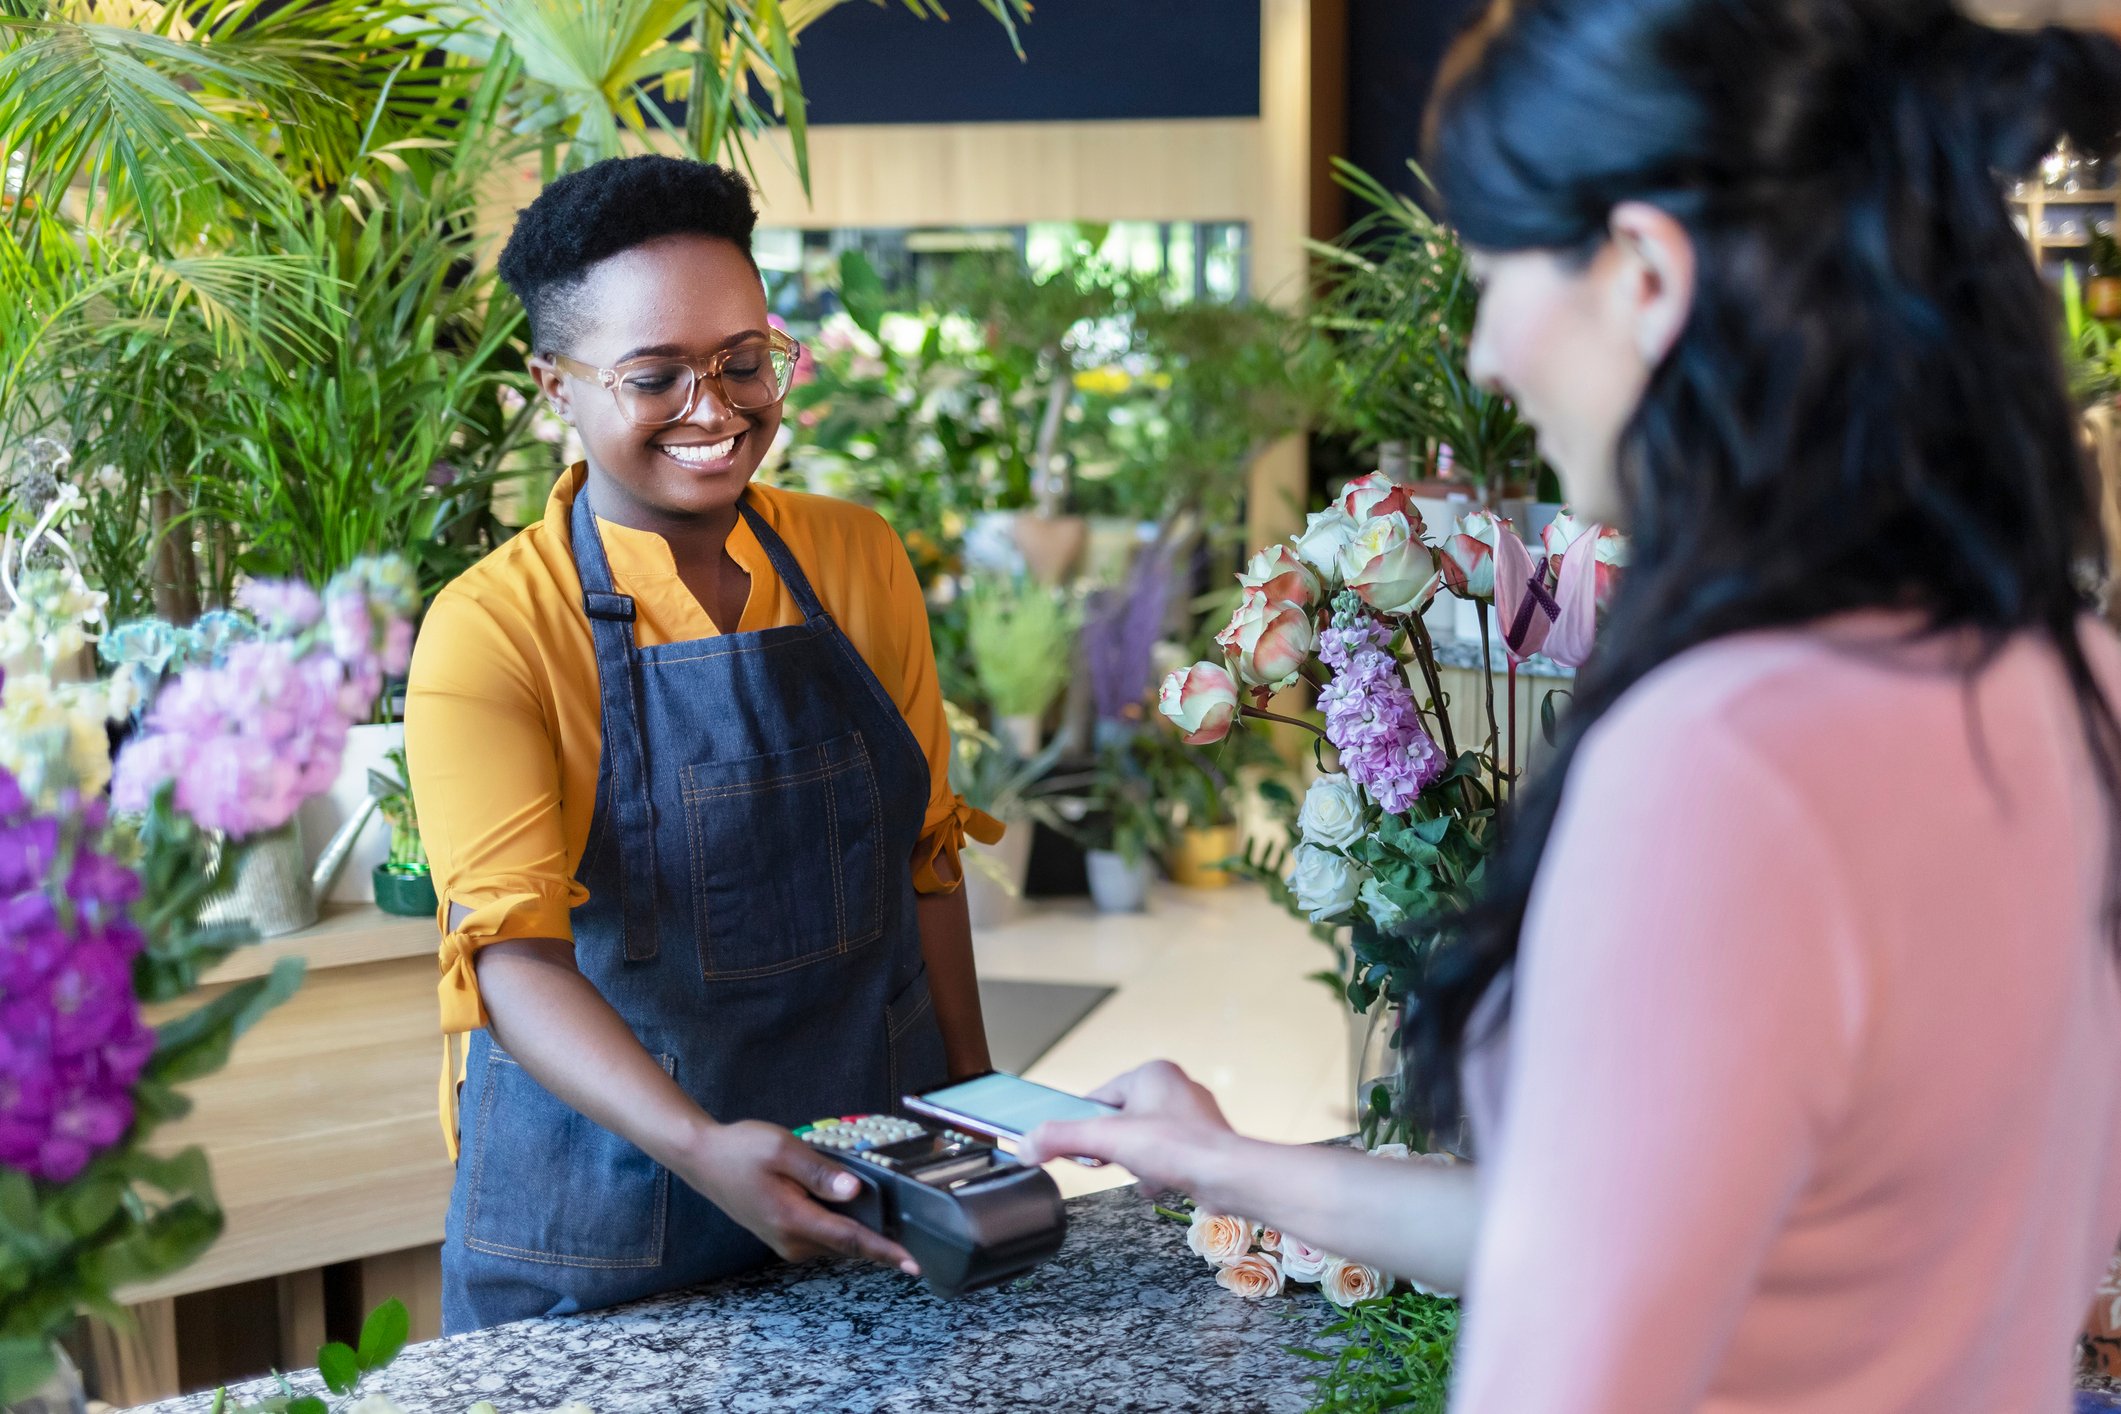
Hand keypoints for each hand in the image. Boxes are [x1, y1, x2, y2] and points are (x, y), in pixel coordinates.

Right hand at [684, 1119, 919, 1274]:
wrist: (703, 1160)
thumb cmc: (741, 1150)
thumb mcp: (783, 1149)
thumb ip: (821, 1171)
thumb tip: (855, 1191)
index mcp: (794, 1220)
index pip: (850, 1240)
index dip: (885, 1252)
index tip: (914, 1265)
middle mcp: (792, 1240)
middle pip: (848, 1245)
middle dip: (880, 1241)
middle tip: (914, 1230)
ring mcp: (787, 1241)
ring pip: (836, 1241)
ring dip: (861, 1233)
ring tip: (889, 1217)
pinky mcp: (784, 1235)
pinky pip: (823, 1235)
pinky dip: (842, 1227)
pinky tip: (851, 1207)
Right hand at [1017, 1060, 1241, 1194]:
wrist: (1227, 1176)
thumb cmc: (1180, 1148)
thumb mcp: (1107, 1140)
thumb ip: (1061, 1139)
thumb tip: (1026, 1144)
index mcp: (1152, 1073)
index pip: (1099, 1096)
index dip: (1086, 1124)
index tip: (1082, 1146)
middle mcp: (1175, 1086)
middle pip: (1120, 1121)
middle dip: (1117, 1148)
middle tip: (1121, 1160)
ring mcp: (1192, 1115)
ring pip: (1144, 1141)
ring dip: (1139, 1163)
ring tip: (1148, 1171)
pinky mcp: (1203, 1141)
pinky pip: (1167, 1156)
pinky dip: (1160, 1172)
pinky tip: (1163, 1182)